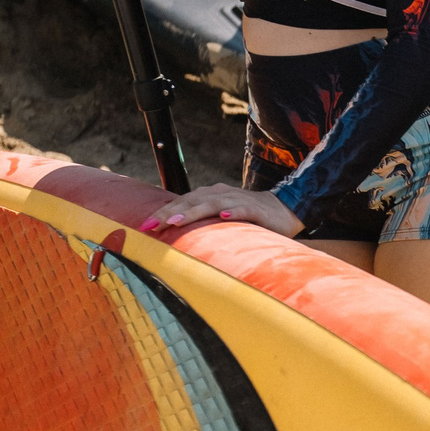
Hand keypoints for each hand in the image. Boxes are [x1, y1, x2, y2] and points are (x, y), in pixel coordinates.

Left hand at [139, 183, 302, 237]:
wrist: (285, 210)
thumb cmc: (248, 217)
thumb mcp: (221, 218)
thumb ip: (201, 222)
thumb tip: (172, 235)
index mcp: (210, 196)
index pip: (183, 202)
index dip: (164, 212)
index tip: (144, 226)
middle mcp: (221, 194)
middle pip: (192, 200)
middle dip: (170, 212)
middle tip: (152, 224)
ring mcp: (239, 201)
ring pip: (213, 204)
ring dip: (194, 211)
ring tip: (176, 220)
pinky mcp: (257, 210)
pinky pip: (244, 210)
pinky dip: (234, 211)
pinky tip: (225, 216)